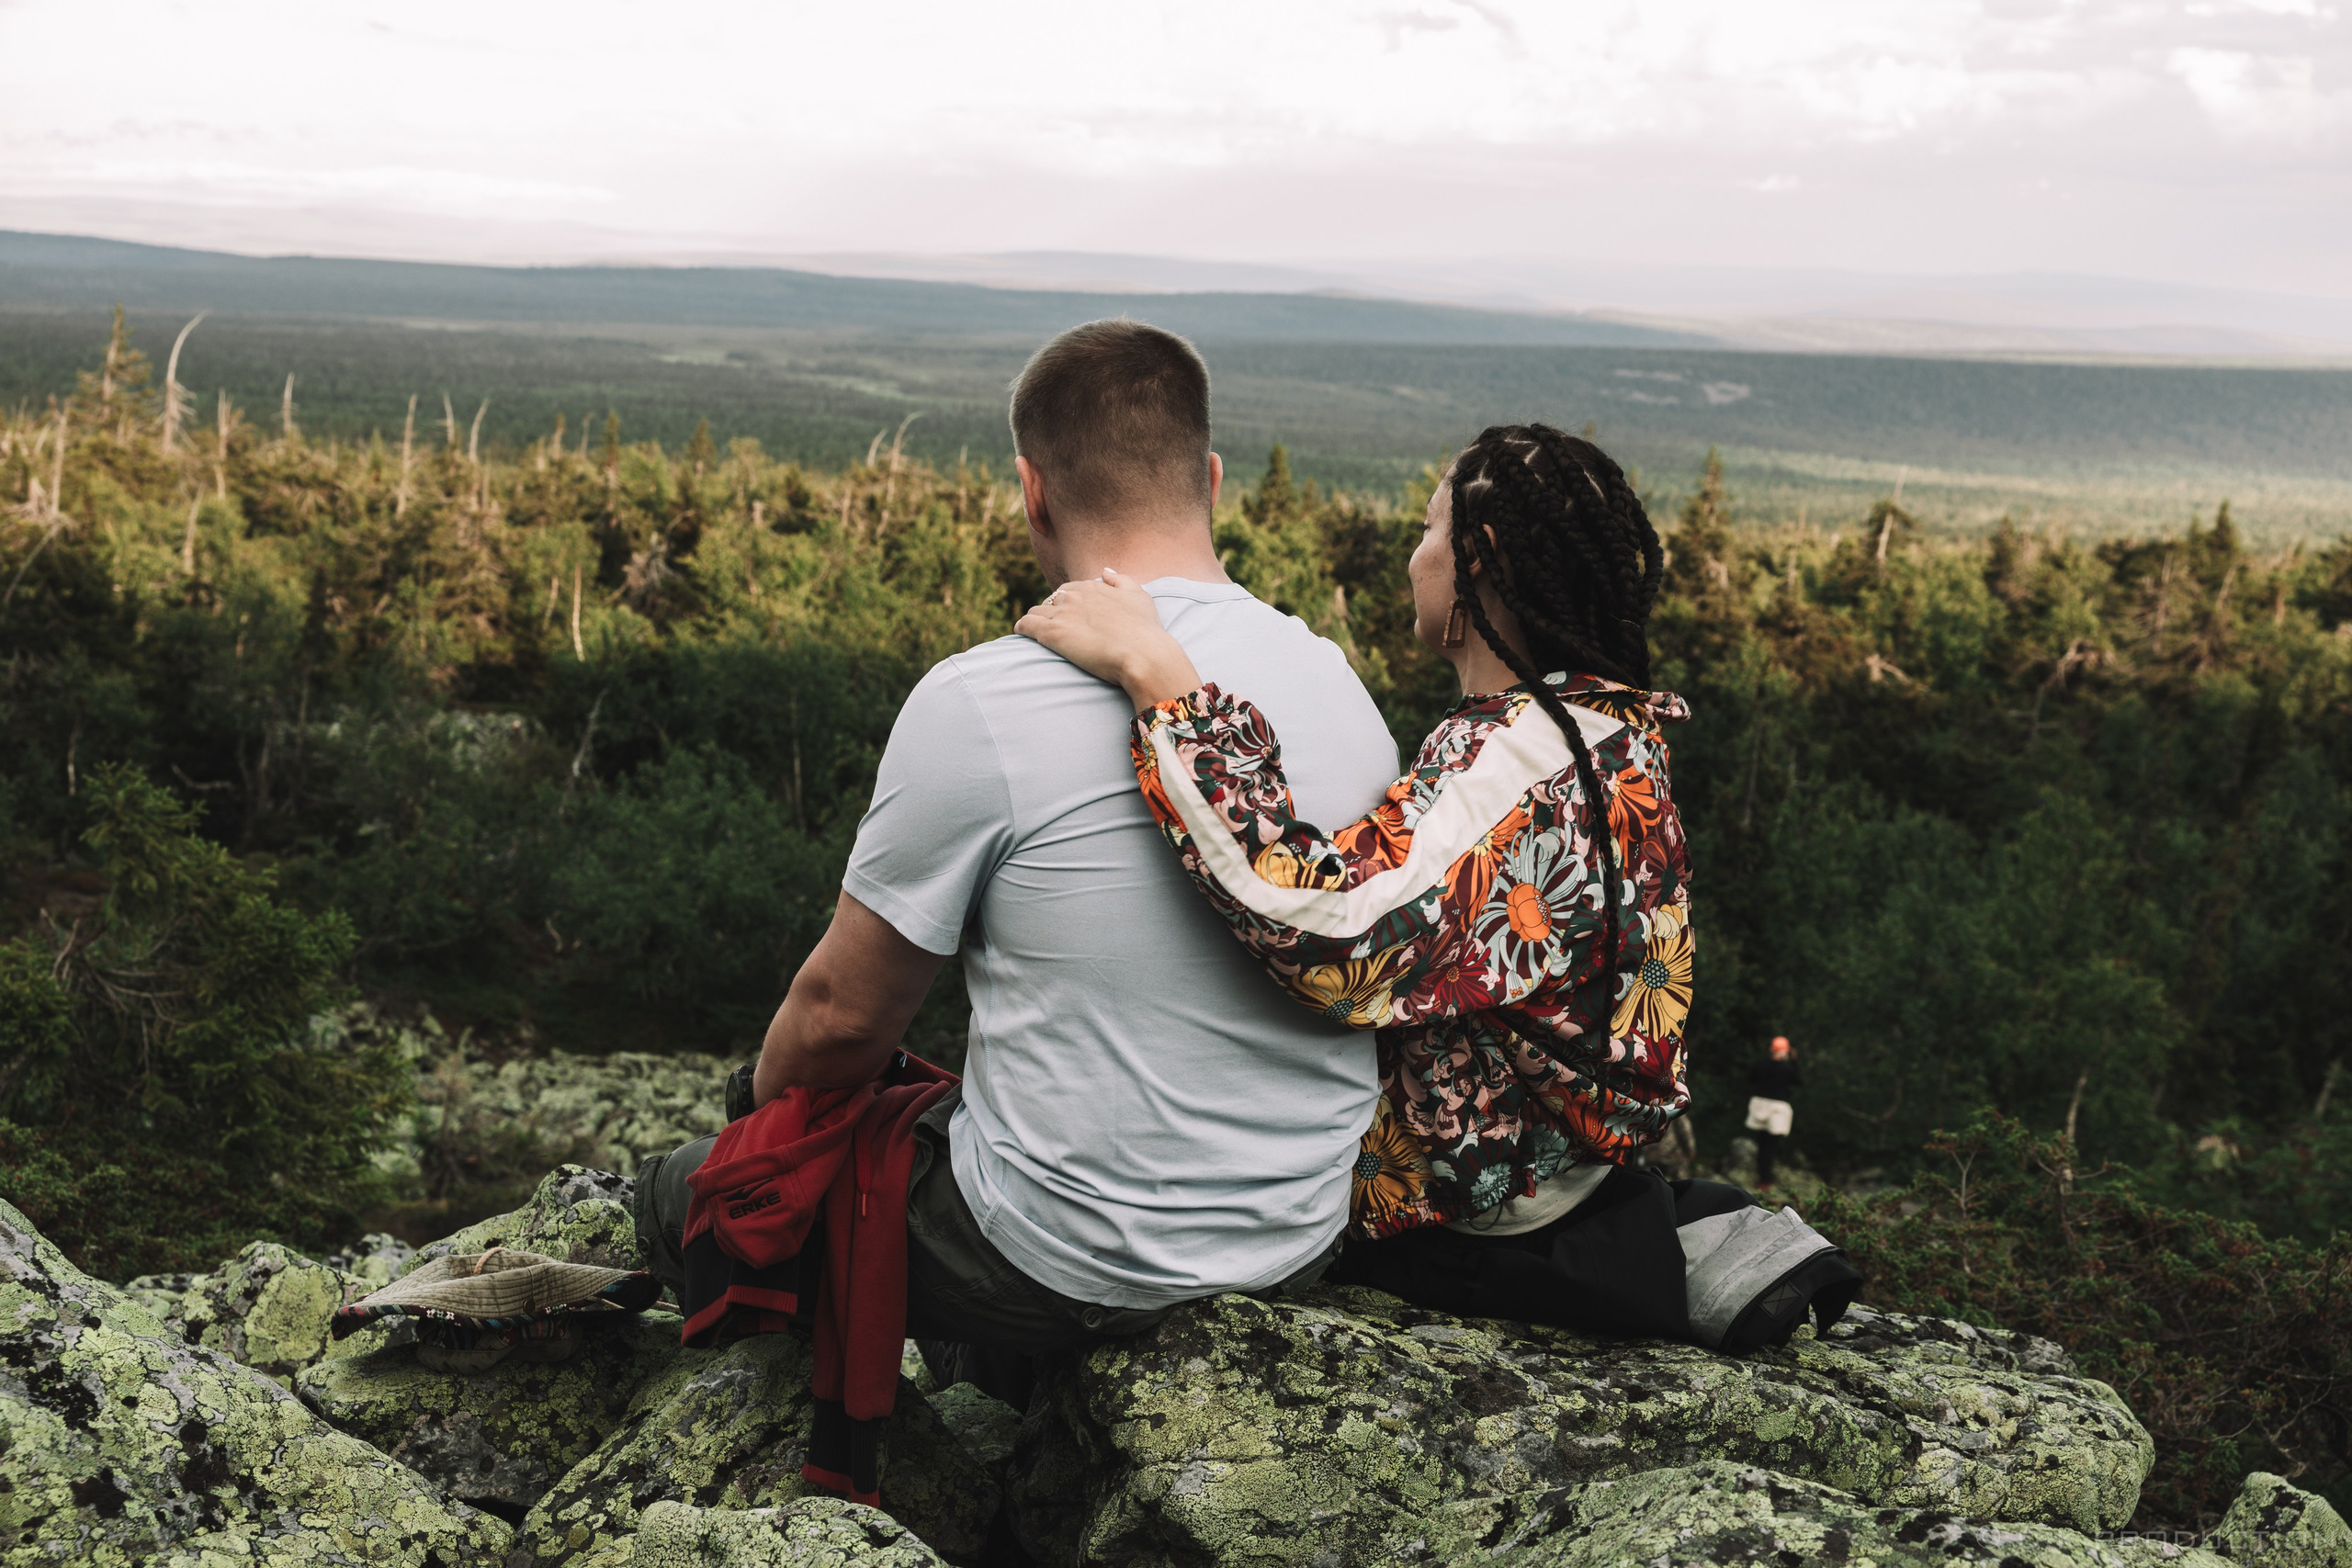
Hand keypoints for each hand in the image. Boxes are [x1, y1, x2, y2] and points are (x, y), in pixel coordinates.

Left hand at [1016, 570, 1201, 710]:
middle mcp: (1075, 595)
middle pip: (1052, 599)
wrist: (1143, 654)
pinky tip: (1021, 633)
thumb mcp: (1140, 596)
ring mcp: (1062, 613)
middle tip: (1054, 627)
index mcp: (1093, 586)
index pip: (1071, 589)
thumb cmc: (1146, 630)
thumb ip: (1121, 580)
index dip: (1069, 603)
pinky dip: (1021, 627)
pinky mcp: (1052, 633)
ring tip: (1035, 631)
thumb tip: (1105, 570)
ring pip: (1036, 611)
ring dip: (1035, 619)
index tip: (1070, 616)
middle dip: (1051, 611)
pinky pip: (1026, 625)